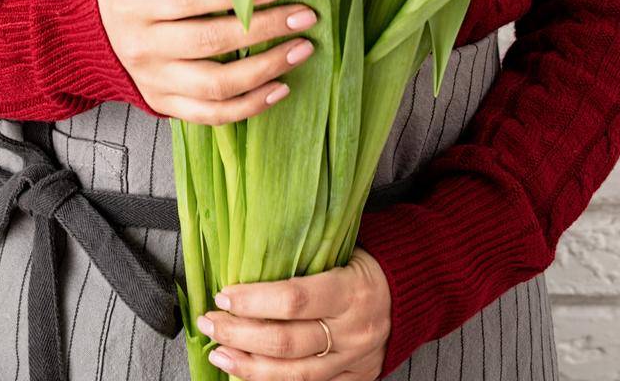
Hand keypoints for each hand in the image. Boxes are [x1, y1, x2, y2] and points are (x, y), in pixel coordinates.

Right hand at [90, 0, 321, 124]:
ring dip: (264, 70)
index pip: (186, 0)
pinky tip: (281, 87)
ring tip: (304, 49)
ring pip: (215, 87)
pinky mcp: (164, 102)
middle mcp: (142, 46)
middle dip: (263, 30)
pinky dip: (248, 108)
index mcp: (131, 2)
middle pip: (210, 44)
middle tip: (308, 14)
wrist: (82, 35)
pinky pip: (210, 115)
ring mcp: (154, 80)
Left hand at [193, 247, 391, 379]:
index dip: (254, 300)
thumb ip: (304, 261)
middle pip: (287, 342)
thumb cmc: (365, 265)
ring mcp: (352, 361)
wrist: (409, 294)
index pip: (294, 299)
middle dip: (240, 333)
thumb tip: (248, 260)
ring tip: (219, 352)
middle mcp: (352, 331)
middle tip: (210, 321)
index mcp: (350, 290)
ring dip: (248, 365)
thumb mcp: (343, 251)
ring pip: (293, 375)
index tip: (224, 295)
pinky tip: (247, 373)